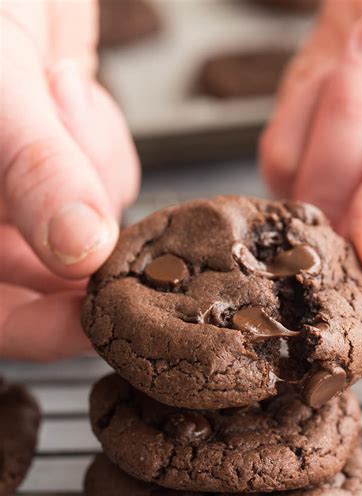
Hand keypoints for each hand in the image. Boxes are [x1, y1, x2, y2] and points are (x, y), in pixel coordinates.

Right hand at [0, 0, 138, 359]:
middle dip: (91, 245)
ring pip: (93, 229)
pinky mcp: (64, 154)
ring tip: (53, 89)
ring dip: (91, 169)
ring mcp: (24, 189)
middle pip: (50, 281)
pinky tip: (65, 84)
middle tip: (121, 226)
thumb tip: (82, 248)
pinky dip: (103, 140)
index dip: (45, 330)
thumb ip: (35, 169)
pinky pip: (109, 179)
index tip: (98, 315)